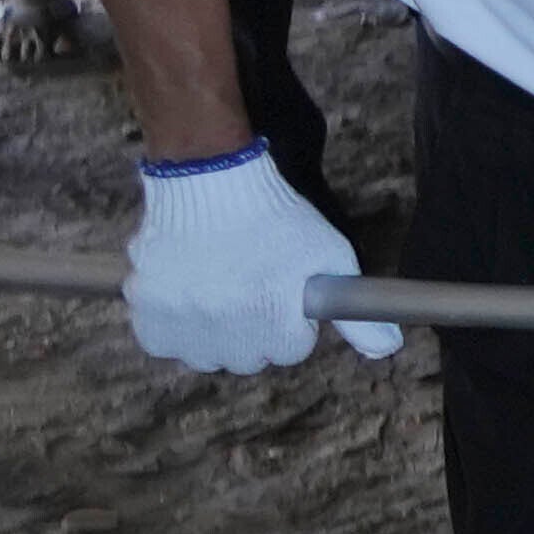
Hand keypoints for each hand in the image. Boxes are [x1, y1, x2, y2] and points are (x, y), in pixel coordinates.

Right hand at [125, 141, 358, 374]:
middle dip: (254, 331)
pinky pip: (158, 340)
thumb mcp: (330, 258)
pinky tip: (186, 300)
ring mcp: (182, 312)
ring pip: (203, 354)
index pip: (290, 350)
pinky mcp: (145, 300)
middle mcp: (225, 320)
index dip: (291, 322)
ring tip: (218, 293)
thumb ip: (356, 312)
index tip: (282, 294)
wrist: (210, 176)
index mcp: (272, 313)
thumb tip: (388, 350)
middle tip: (250, 290)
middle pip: (247, 358)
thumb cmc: (277, 216)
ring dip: (212, 335)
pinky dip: (170, 328)